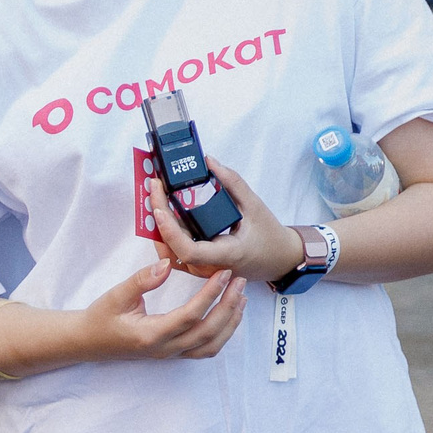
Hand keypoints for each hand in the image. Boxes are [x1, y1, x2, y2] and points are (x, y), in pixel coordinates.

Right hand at [76, 258, 246, 362]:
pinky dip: (222, 333)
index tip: (224, 273)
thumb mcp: (116, 295)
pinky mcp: (172, 352)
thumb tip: (166, 263)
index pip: (190, 316)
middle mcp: (164, 348)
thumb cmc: (100, 317)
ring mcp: (170, 353)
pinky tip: (229, 314)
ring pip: (210, 345)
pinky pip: (204, 349)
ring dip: (230, 322)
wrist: (87, 341)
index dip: (210, 294)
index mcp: (151, 334)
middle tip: (239, 281)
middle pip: (207, 332)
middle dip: (228, 306)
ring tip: (241, 297)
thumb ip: (142, 280)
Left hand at [147, 157, 304, 283]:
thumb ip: (232, 183)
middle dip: (158, 218)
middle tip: (153, 187)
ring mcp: (202, 270)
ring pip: (169, 252)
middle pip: (172, 248)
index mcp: (225, 255)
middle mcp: (209, 267)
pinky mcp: (199, 266)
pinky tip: (164, 212)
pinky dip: (167, 232)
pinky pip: (175, 251)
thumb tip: (210, 163)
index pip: (189, 250)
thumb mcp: (255, 205)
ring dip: (159, 225)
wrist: (279, 259)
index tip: (161, 207)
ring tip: (155, 197)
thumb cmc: (270, 237)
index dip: (170, 231)